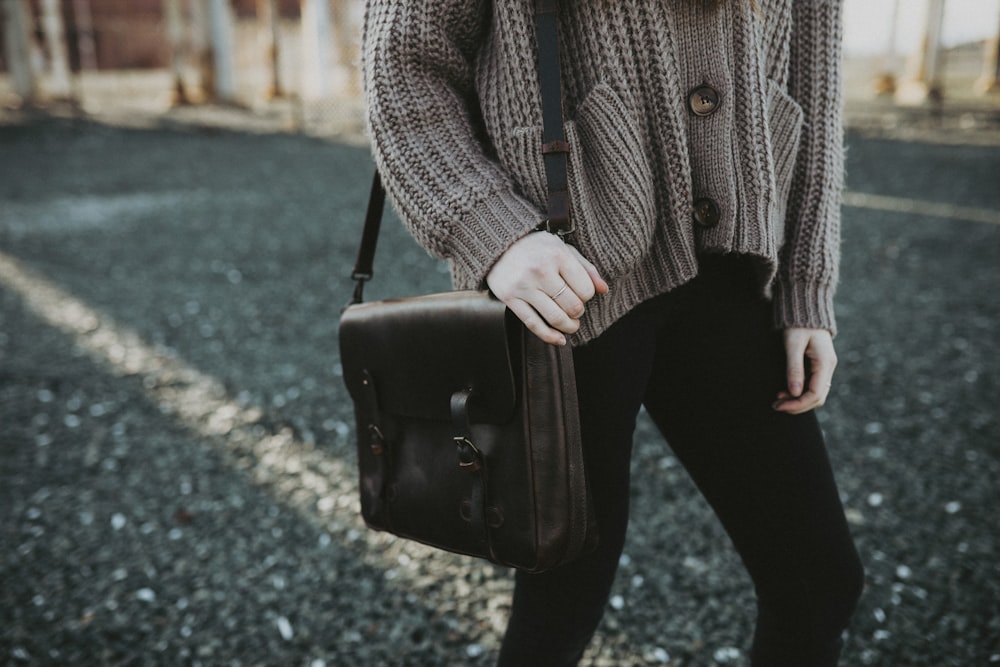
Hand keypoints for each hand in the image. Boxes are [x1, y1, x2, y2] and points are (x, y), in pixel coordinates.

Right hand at [486, 232, 608, 344]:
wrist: (499, 244)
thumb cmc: (536, 247)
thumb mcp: (563, 249)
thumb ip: (585, 268)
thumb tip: (603, 290)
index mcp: (557, 255)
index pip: (585, 289)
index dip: (587, 296)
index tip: (581, 294)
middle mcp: (540, 270)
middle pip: (572, 306)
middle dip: (578, 312)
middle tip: (574, 308)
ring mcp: (524, 286)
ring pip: (555, 318)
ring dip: (568, 326)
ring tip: (570, 324)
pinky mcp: (510, 298)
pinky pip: (533, 324)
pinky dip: (549, 336)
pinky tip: (559, 340)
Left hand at [773, 327, 836, 413]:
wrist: (805, 308)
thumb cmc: (797, 324)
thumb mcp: (793, 345)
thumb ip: (794, 368)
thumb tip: (794, 392)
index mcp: (825, 363)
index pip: (815, 394)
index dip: (797, 404)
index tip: (778, 405)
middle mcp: (828, 367)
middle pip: (817, 398)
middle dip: (797, 405)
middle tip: (776, 405)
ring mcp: (825, 367)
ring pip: (816, 393)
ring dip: (798, 400)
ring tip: (778, 400)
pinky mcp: (819, 366)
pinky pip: (813, 385)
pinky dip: (800, 392)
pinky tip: (785, 391)